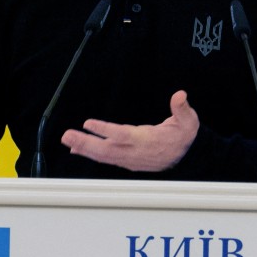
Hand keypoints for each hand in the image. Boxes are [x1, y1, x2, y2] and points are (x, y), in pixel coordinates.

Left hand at [60, 91, 198, 171]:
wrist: (186, 158)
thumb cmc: (183, 137)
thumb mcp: (189, 121)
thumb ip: (182, 109)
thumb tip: (180, 95)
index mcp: (148, 140)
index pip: (123, 135)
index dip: (106, 130)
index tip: (89, 123)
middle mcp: (135, 151)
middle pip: (107, 149)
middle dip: (85, 143)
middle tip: (67, 135)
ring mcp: (129, 158)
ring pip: (103, 156)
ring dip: (83, 148)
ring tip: (67, 140)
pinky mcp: (126, 161)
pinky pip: (104, 159)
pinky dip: (89, 154)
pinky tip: (76, 149)